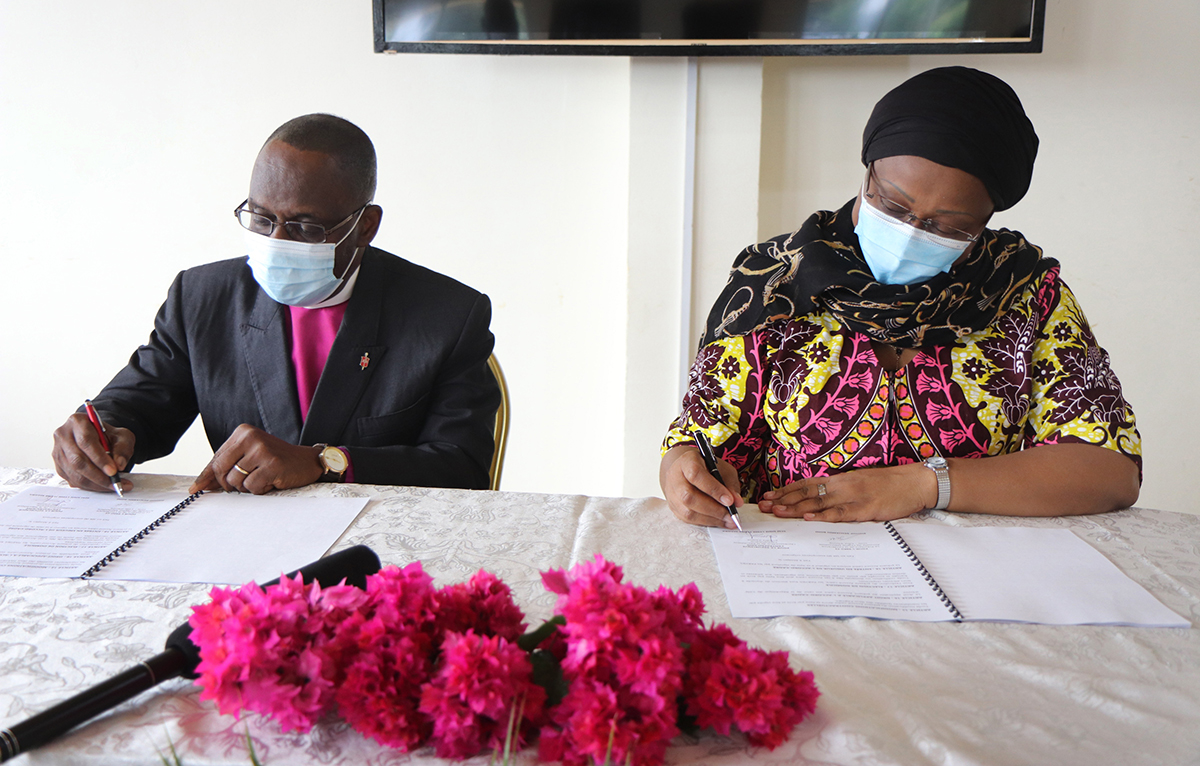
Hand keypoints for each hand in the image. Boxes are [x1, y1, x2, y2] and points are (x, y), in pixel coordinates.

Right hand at [52, 413, 134, 492]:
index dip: (100, 458)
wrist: (99, 438)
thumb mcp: (122, 436)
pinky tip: (103, 485)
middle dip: (98, 475)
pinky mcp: (59, 466)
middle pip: (77, 460)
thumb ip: (123, 448)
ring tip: (113, 485)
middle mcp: (63, 435)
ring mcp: (58, 452)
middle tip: (115, 482)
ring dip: (95, 483)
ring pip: (74, 473)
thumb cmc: (109, 436)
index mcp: (77, 422)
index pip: (86, 441)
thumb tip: (119, 464)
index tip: (113, 471)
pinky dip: (89, 486)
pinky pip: (72, 480)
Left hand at [190, 424, 323, 494]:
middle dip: (228, 484)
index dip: (207, 477)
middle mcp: (251, 437)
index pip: (216, 459)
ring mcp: (262, 450)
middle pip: (221, 470)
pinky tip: (271, 481)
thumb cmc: (275, 461)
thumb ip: (225, 468)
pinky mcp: (272, 464)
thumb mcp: (248, 458)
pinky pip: (252, 486)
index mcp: (243, 432)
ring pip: (235, 481)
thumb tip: (199, 485)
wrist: (306, 462)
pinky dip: (260, 489)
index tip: (196, 488)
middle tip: (244, 483)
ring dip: (247, 487)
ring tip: (262, 478)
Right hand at [660, 445, 742, 527]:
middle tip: (730, 515)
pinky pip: (687, 519)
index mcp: (687, 461)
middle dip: (713, 509)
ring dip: (710, 519)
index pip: (696, 475)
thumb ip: (729, 484)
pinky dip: (705, 522)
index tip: (729, 500)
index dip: (713, 489)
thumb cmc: (706, 468)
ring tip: (727, 521)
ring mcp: (671, 493)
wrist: (685, 470)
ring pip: (687, 511)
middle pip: (689, 496)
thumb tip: (737, 502)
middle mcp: (675, 477)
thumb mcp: (722, 468)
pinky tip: (717, 521)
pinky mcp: (673, 507)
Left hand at [758, 462, 935, 521]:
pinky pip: (841, 513)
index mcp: (840, 479)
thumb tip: (819, 498)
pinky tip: (808, 519)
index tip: (768, 496)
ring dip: (796, 508)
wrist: (916, 482)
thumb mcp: (860, 482)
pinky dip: (823, 517)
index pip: (807, 484)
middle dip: (784, 500)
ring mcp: (854, 496)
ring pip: (819, 503)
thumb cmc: (889, 484)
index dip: (786, 490)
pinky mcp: (866, 509)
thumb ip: (840, 489)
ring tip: (777, 512)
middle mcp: (843, 485)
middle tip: (763, 506)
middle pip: (807, 493)